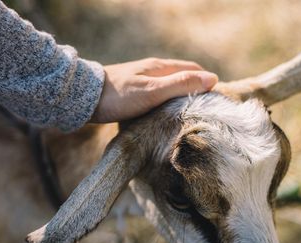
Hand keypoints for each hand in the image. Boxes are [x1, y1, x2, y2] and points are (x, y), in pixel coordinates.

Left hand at [91, 58, 217, 122]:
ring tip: (189, 118)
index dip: (207, 83)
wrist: (84, 99)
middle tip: (206, 112)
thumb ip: (181, 84)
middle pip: (182, 78)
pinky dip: (167, 105)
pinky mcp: (134, 93)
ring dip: (181, 99)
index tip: (216, 101)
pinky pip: (158, 97)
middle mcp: (153, 71)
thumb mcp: (154, 91)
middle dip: (196, 92)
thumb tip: (212, 79)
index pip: (194, 70)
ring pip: (170, 88)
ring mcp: (143, 81)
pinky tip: (166, 118)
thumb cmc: (120, 96)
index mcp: (161, 67)